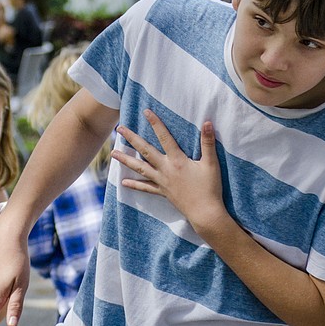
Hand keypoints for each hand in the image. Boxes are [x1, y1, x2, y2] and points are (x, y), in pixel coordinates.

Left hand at [111, 109, 225, 232]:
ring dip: (126, 160)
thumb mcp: (211, 164)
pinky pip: (145, 188)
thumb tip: (207, 122)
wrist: (204, 213)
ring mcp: (161, 181)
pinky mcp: (162, 192)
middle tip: (119, 129)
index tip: (146, 112)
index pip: (164, 137)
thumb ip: (208, 142)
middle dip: (132, 139)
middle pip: (145, 151)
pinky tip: (123, 182)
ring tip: (113, 153)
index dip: (156, 123)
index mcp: (177, 160)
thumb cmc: (210, 188)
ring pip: (140, 168)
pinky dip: (134, 184)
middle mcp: (165, 169)